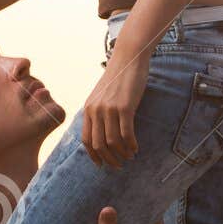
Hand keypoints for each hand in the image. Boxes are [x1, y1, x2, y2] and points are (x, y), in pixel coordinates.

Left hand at [81, 44, 149, 167]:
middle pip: (98, 144)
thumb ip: (98, 111)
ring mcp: (109, 109)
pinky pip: (126, 134)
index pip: (86, 139)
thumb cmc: (118, 77)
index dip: (93, 155)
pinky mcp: (125, 107)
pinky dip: (131, 145)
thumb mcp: (102, 95)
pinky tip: (136, 148)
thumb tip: (101, 131)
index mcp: (88, 108)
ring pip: (112, 141)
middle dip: (109, 159)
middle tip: (118, 165)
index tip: (101, 164)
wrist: (128, 58)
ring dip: (122, 153)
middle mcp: (95, 110)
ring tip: (130, 157)